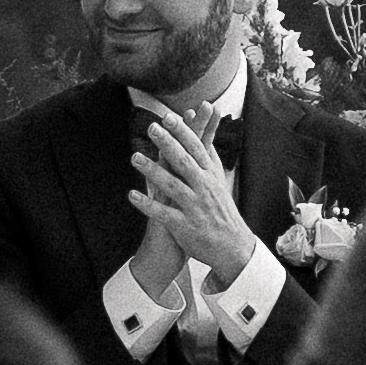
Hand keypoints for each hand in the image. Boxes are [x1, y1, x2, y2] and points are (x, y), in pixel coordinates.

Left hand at [127, 97, 269, 294]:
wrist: (233, 247)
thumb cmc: (222, 210)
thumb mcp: (219, 181)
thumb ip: (208, 158)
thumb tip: (204, 133)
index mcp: (210, 176)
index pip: (197, 149)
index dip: (182, 132)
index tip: (169, 117)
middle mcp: (204, 188)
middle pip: (184, 162)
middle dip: (168, 144)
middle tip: (152, 128)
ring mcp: (194, 207)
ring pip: (172, 185)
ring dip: (152, 171)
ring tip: (134, 157)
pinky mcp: (184, 225)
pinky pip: (163, 213)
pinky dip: (148, 204)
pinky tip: (132, 195)